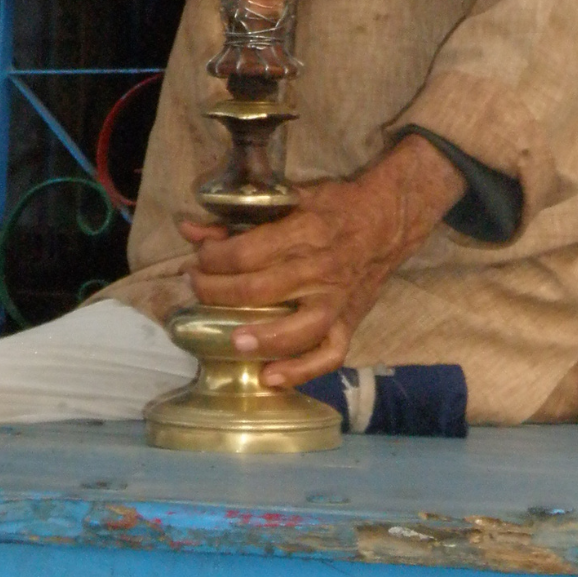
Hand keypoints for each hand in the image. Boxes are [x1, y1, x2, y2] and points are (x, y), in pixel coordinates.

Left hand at [177, 134, 465, 387]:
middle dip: (216, 291)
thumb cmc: (337, 207)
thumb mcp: (290, 199)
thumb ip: (239, 217)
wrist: (388, 222)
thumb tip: (189, 229)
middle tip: (197, 287)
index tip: (200, 257)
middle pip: (258, 289)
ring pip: (296, 330)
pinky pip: (328, 355)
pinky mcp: (348, 323)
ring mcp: (336, 302)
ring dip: (259, 338)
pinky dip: (300, 371)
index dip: (213, 258)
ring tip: (230, 340)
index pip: (246, 252)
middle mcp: (319, 271)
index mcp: (304, 232)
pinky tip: (270, 377)